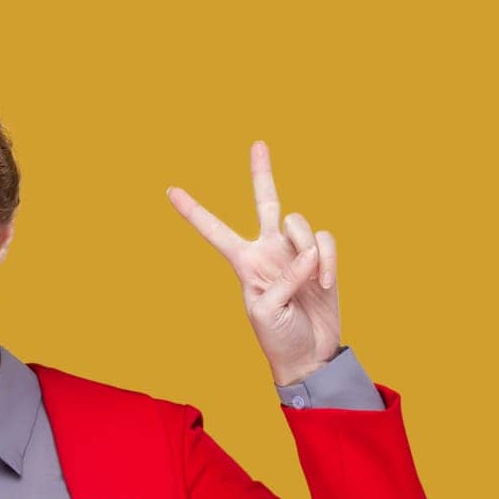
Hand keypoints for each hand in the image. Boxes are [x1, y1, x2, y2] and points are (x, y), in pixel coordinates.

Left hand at [166, 140, 340, 386]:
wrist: (309, 354)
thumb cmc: (278, 338)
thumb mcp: (264, 312)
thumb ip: (283, 280)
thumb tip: (307, 253)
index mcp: (243, 263)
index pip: (215, 232)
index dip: (194, 212)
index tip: (169, 190)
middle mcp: (268, 250)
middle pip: (266, 202)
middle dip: (262, 173)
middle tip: (257, 144)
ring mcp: (295, 251)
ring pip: (301, 223)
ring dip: (308, 250)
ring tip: (314, 280)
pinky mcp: (322, 258)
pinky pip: (325, 241)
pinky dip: (329, 260)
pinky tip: (326, 284)